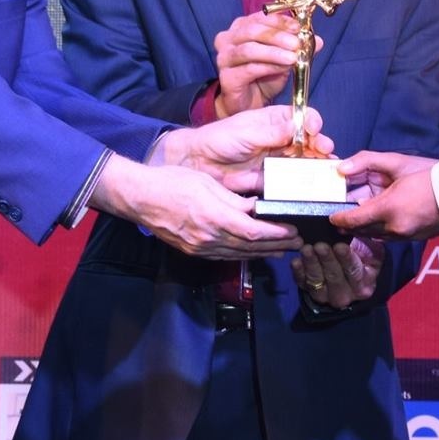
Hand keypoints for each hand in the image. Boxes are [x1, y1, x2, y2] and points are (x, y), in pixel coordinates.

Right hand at [90, 155, 298, 257]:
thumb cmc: (172, 183)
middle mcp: (210, 238)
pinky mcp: (193, 250)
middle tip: (297, 243)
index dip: (276, 234)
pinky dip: (243, 255)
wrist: (141, 198)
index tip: (293, 231)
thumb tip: (258, 206)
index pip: (254, 232)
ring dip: (263, 253)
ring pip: (239, 255)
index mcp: (215, 218)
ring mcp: (200, 247)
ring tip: (283, 250)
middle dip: (277, 246)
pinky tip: (253, 252)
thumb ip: (235, 199)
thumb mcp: (209, 184)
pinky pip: (224, 256)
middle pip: (250, 247)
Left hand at [157, 104, 329, 193]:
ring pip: (305, 162)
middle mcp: (281, 138)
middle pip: (310, 141)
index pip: (303, 117)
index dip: (313, 122)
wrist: (199, 163)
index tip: (314, 128)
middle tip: (326, 151)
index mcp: (276, 120)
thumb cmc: (218, 139)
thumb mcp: (246, 131)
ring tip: (328, 170)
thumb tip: (299, 128)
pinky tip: (313, 187)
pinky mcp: (273, 179)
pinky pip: (292, 182)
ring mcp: (279, 160)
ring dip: (317, 166)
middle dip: (321, 145)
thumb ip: (272, 132)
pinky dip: (303, 185)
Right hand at [213, 11, 318, 118]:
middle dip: (277, 36)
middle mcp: (228, 39)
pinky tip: (282, 69)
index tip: (298, 28)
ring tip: (292, 57)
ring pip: (249, 49)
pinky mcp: (226, 77)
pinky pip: (248, 69)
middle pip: (252, 31)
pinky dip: (268, 67)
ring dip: (274, 52)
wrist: (250, 104)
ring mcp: (224, 58)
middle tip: (297, 44)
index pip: (260, 17)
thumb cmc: (263, 77)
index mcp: (241, 27)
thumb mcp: (284, 58)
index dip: (280, 21)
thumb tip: (319, 41)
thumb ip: (297, 47)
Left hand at [292, 238, 382, 307]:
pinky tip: (296, 260)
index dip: (347, 259)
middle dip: (327, 260)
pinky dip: (298, 272)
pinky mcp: (309, 292)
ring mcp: (325, 296)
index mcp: (363, 286)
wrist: (349, 272)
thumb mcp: (371, 251)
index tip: (340, 246)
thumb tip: (352, 231)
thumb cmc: (362, 257)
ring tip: (307, 249)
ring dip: (311, 264)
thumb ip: (364, 245)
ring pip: (316, 281)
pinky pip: (302, 283)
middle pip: (334, 278)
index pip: (354, 272)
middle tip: (320, 246)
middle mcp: (345, 295)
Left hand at [333, 152, 438, 239]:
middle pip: (361, 230)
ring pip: (374, 235)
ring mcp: (405, 236)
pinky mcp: (413, 238)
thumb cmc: (430, 175)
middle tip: (338, 220)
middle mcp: (394, 227)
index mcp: (388, 209)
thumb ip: (367, 161)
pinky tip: (377, 222)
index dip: (339, 219)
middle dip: (348, 226)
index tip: (331, 216)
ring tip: (353, 222)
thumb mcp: (397, 163)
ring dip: (363, 229)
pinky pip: (388, 237)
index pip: (353, 220)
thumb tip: (341, 168)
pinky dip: (378, 230)